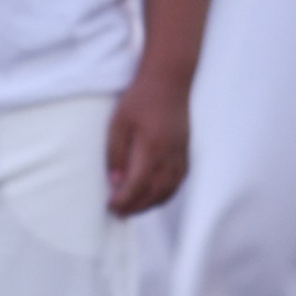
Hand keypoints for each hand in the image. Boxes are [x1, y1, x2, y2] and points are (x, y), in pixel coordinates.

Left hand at [106, 65, 190, 215]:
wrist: (169, 82)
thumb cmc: (140, 99)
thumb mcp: (118, 123)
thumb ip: (115, 153)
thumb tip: (115, 181)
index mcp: (152, 148)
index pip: (137, 185)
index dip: (124, 200)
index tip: (110, 206)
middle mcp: (169, 156)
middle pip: (154, 194)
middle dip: (135, 207)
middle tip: (118, 213)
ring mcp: (180, 156)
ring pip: (167, 191)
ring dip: (149, 204)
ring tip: (132, 208)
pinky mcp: (185, 154)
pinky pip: (177, 183)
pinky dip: (164, 195)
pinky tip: (152, 197)